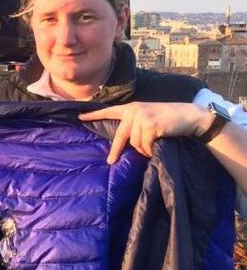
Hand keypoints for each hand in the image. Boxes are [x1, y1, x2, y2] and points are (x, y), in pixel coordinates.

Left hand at [79, 102, 213, 163]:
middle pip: (120, 135)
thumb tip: (125, 143)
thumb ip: (135, 124)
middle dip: (116, 150)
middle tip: (111, 161)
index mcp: (132, 108)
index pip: (109, 111)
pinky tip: (157, 145)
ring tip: (153, 145)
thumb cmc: (169, 120)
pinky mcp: (150, 126)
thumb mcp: (149, 117)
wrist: (190, 116)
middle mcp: (134, 110)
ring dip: (143, 149)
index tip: (79, 117)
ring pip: (134, 143)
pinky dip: (150, 150)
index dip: (94, 115)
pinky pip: (144, 146)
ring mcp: (141, 117)